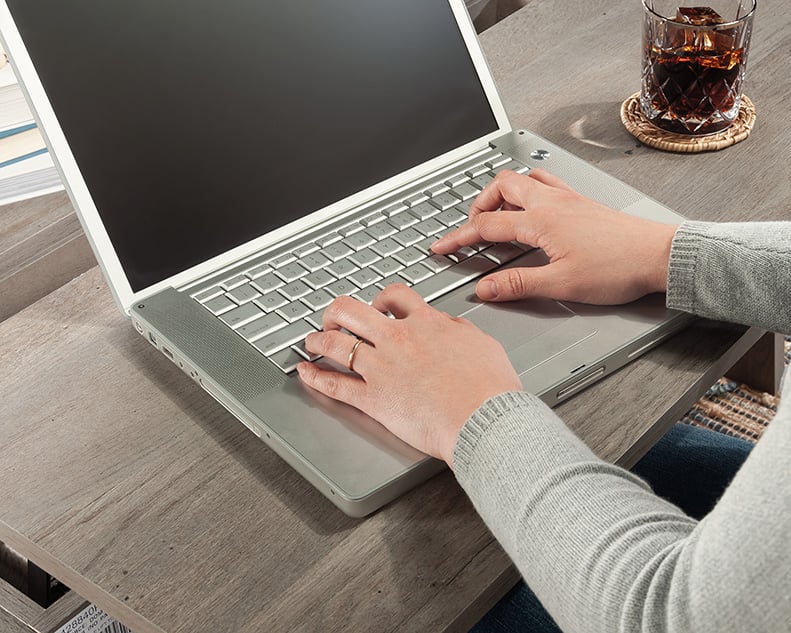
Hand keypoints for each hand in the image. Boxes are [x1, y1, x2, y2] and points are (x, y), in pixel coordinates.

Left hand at [297, 285, 521, 466]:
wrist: (485, 419)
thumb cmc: (490, 388)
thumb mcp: (482, 343)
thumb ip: (458, 329)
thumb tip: (447, 324)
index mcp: (426, 324)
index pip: (395, 296)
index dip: (381, 299)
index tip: (377, 305)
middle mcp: (398, 340)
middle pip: (353, 310)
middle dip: (337, 312)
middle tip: (334, 319)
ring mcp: (382, 369)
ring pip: (336, 344)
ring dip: (318, 340)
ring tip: (311, 340)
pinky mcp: (373, 399)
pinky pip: (335, 385)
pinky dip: (314, 377)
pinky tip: (305, 372)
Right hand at [431, 169, 677, 304]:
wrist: (658, 255)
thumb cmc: (617, 268)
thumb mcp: (561, 285)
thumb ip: (518, 285)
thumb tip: (485, 289)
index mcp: (541, 221)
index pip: (487, 225)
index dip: (459, 237)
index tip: (442, 247)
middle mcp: (551, 203)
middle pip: (501, 187)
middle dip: (478, 205)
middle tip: (470, 227)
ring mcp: (567, 198)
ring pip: (523, 179)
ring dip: (502, 192)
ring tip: (496, 213)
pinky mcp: (581, 202)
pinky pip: (545, 183)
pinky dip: (528, 189)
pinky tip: (532, 205)